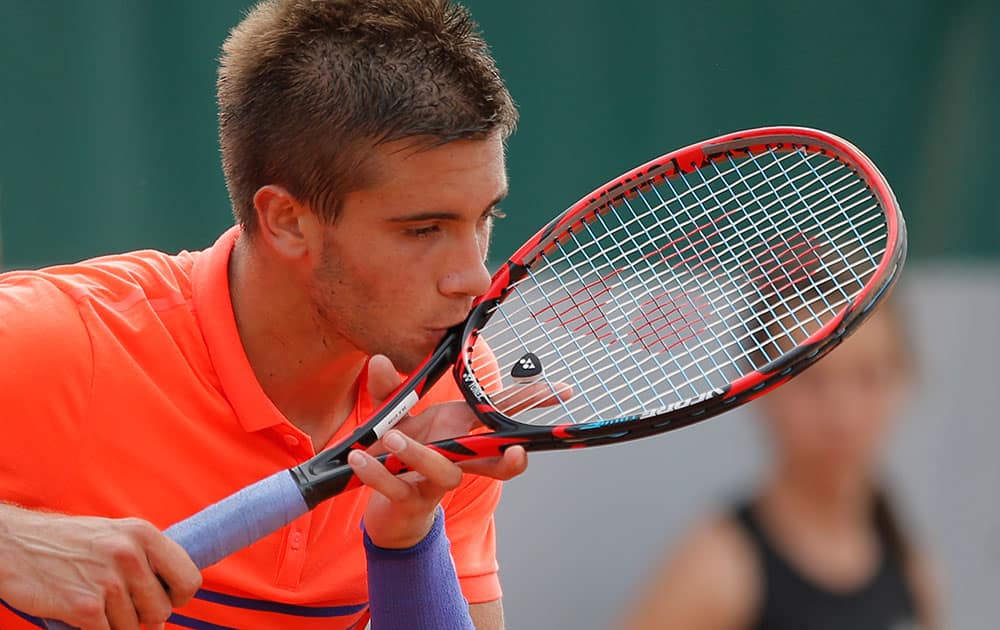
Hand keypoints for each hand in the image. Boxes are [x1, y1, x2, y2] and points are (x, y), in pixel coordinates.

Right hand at [0, 504, 200, 629]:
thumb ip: (146, 564)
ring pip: (134, 627)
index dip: (179, 597)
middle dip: (144, 615)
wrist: (14, 545)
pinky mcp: (84, 606)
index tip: (164, 600)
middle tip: (119, 605)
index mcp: (143, 534)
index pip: (189, 579)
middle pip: (162, 610)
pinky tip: (81, 613)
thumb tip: (167, 611)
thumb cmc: (69, 544)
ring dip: (115, 623)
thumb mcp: (116, 537)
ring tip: (95, 602)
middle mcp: (129, 554)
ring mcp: (107, 581)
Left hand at [347, 355, 528, 548]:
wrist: (386, 506)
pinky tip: (359, 458)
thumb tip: (379, 360)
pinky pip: (398, 486)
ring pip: (446, 472)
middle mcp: (459, 457)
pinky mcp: (411, 498)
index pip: (504, 414)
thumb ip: (390, 389)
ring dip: (421, 454)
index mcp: (463, 431)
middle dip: (511, 456)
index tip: (564, 391)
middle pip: (498, 459)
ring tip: (392, 438)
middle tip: (516, 451)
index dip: (535, 401)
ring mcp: (438, 480)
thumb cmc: (402, 454)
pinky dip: (377, 472)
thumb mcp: (394, 416)